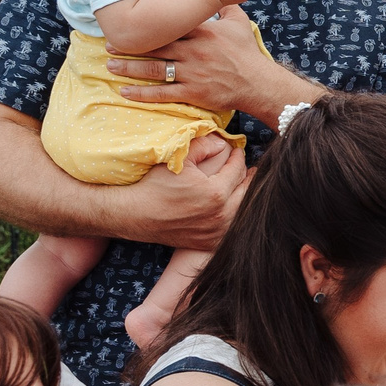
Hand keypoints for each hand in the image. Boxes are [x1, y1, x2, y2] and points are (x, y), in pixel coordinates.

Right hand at [105, 141, 246, 248]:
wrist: (135, 214)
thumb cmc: (155, 185)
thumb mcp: (178, 158)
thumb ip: (203, 145)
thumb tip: (223, 143)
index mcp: (216, 194)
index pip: (237, 171)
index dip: (238, 158)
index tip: (238, 151)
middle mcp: (220, 216)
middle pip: (246, 192)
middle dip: (248, 177)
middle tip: (250, 168)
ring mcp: (216, 232)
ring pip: (242, 212)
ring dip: (244, 197)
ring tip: (244, 185)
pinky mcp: (209, 243)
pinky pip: (232, 229)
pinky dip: (235, 216)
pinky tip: (234, 207)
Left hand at [108, 9, 299, 119]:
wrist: (258, 83)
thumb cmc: (248, 53)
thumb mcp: (239, 23)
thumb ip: (226, 7)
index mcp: (201, 33)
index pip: (169, 27)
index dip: (147, 26)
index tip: (130, 24)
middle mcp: (192, 52)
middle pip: (154, 47)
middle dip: (130, 47)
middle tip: (109, 45)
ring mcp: (191, 73)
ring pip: (153, 70)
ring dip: (129, 68)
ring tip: (111, 65)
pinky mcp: (192, 92)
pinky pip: (162, 93)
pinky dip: (142, 94)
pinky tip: (125, 92)